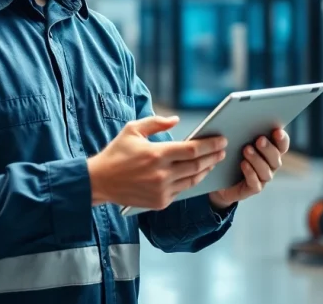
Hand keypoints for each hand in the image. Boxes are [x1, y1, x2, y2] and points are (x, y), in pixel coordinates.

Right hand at [88, 115, 227, 210]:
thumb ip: (156, 123)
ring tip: (213, 161)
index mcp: (156, 154)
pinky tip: (197, 173)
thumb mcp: (133, 130)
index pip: (192, 150)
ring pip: (193, 179)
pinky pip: (182, 191)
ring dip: (206, 170)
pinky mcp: (160, 202)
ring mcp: (162, 190)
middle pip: (197, 165)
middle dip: (213, 157)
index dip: (210, 145)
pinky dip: (191, 181)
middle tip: (223, 150)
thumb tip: (176, 120)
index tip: (221, 140)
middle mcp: (161, 174)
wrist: (99, 182)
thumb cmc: (116, 153)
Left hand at [208, 128, 289, 210]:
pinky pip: (255, 183)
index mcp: (270, 151)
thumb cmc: (231, 154)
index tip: (277, 130)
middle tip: (259, 140)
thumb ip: (244, 130)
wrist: (220, 179)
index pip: (282, 145)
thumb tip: (243, 116)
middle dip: (268, 148)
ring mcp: (262, 178)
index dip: (282, 139)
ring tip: (246, 150)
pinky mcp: (252, 188)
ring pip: (266, 171)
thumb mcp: (237, 141)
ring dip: (257, 160)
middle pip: (276, 158)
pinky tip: (243, 164)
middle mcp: (270, 165)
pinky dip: (250, 173)